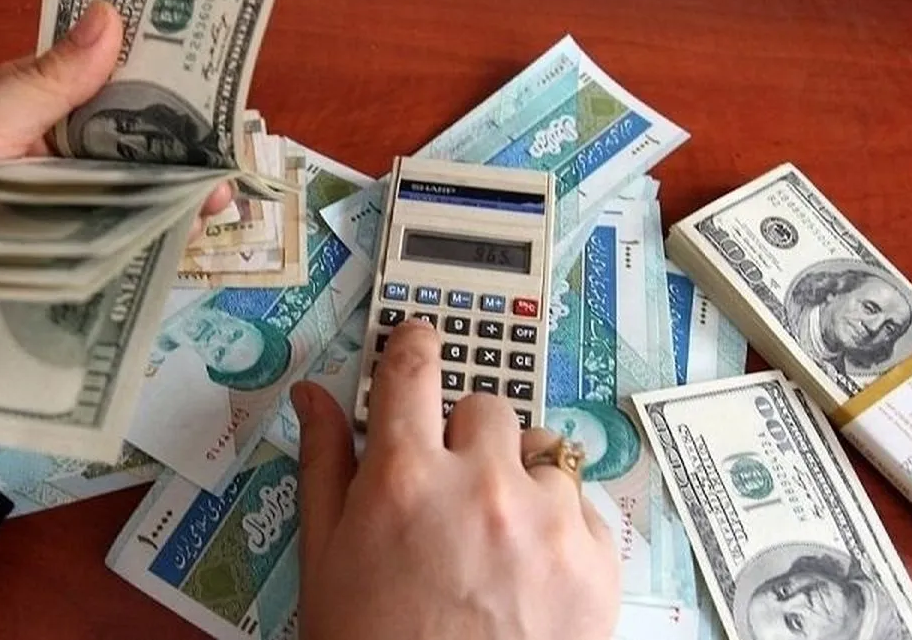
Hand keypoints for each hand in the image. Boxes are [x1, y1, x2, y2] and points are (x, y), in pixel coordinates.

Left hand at [0, 1, 232, 413]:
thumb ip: (40, 88)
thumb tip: (110, 18)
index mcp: (11, 109)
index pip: (95, 87)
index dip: (151, 87)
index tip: (206, 91)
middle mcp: (38, 163)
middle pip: (121, 152)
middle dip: (174, 154)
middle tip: (224, 163)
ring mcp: (49, 222)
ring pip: (124, 206)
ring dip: (171, 204)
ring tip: (216, 206)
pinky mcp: (54, 277)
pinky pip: (111, 260)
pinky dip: (150, 254)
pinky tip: (186, 249)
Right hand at [290, 319, 620, 639]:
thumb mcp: (325, 560)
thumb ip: (323, 463)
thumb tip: (314, 396)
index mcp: (404, 479)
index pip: (412, 367)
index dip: (413, 344)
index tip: (419, 342)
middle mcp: (482, 485)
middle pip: (482, 405)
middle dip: (463, 435)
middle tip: (448, 487)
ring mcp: (547, 520)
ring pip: (541, 450)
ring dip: (517, 478)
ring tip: (494, 540)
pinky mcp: (597, 557)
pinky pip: (581, 500)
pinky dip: (557, 522)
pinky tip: (529, 569)